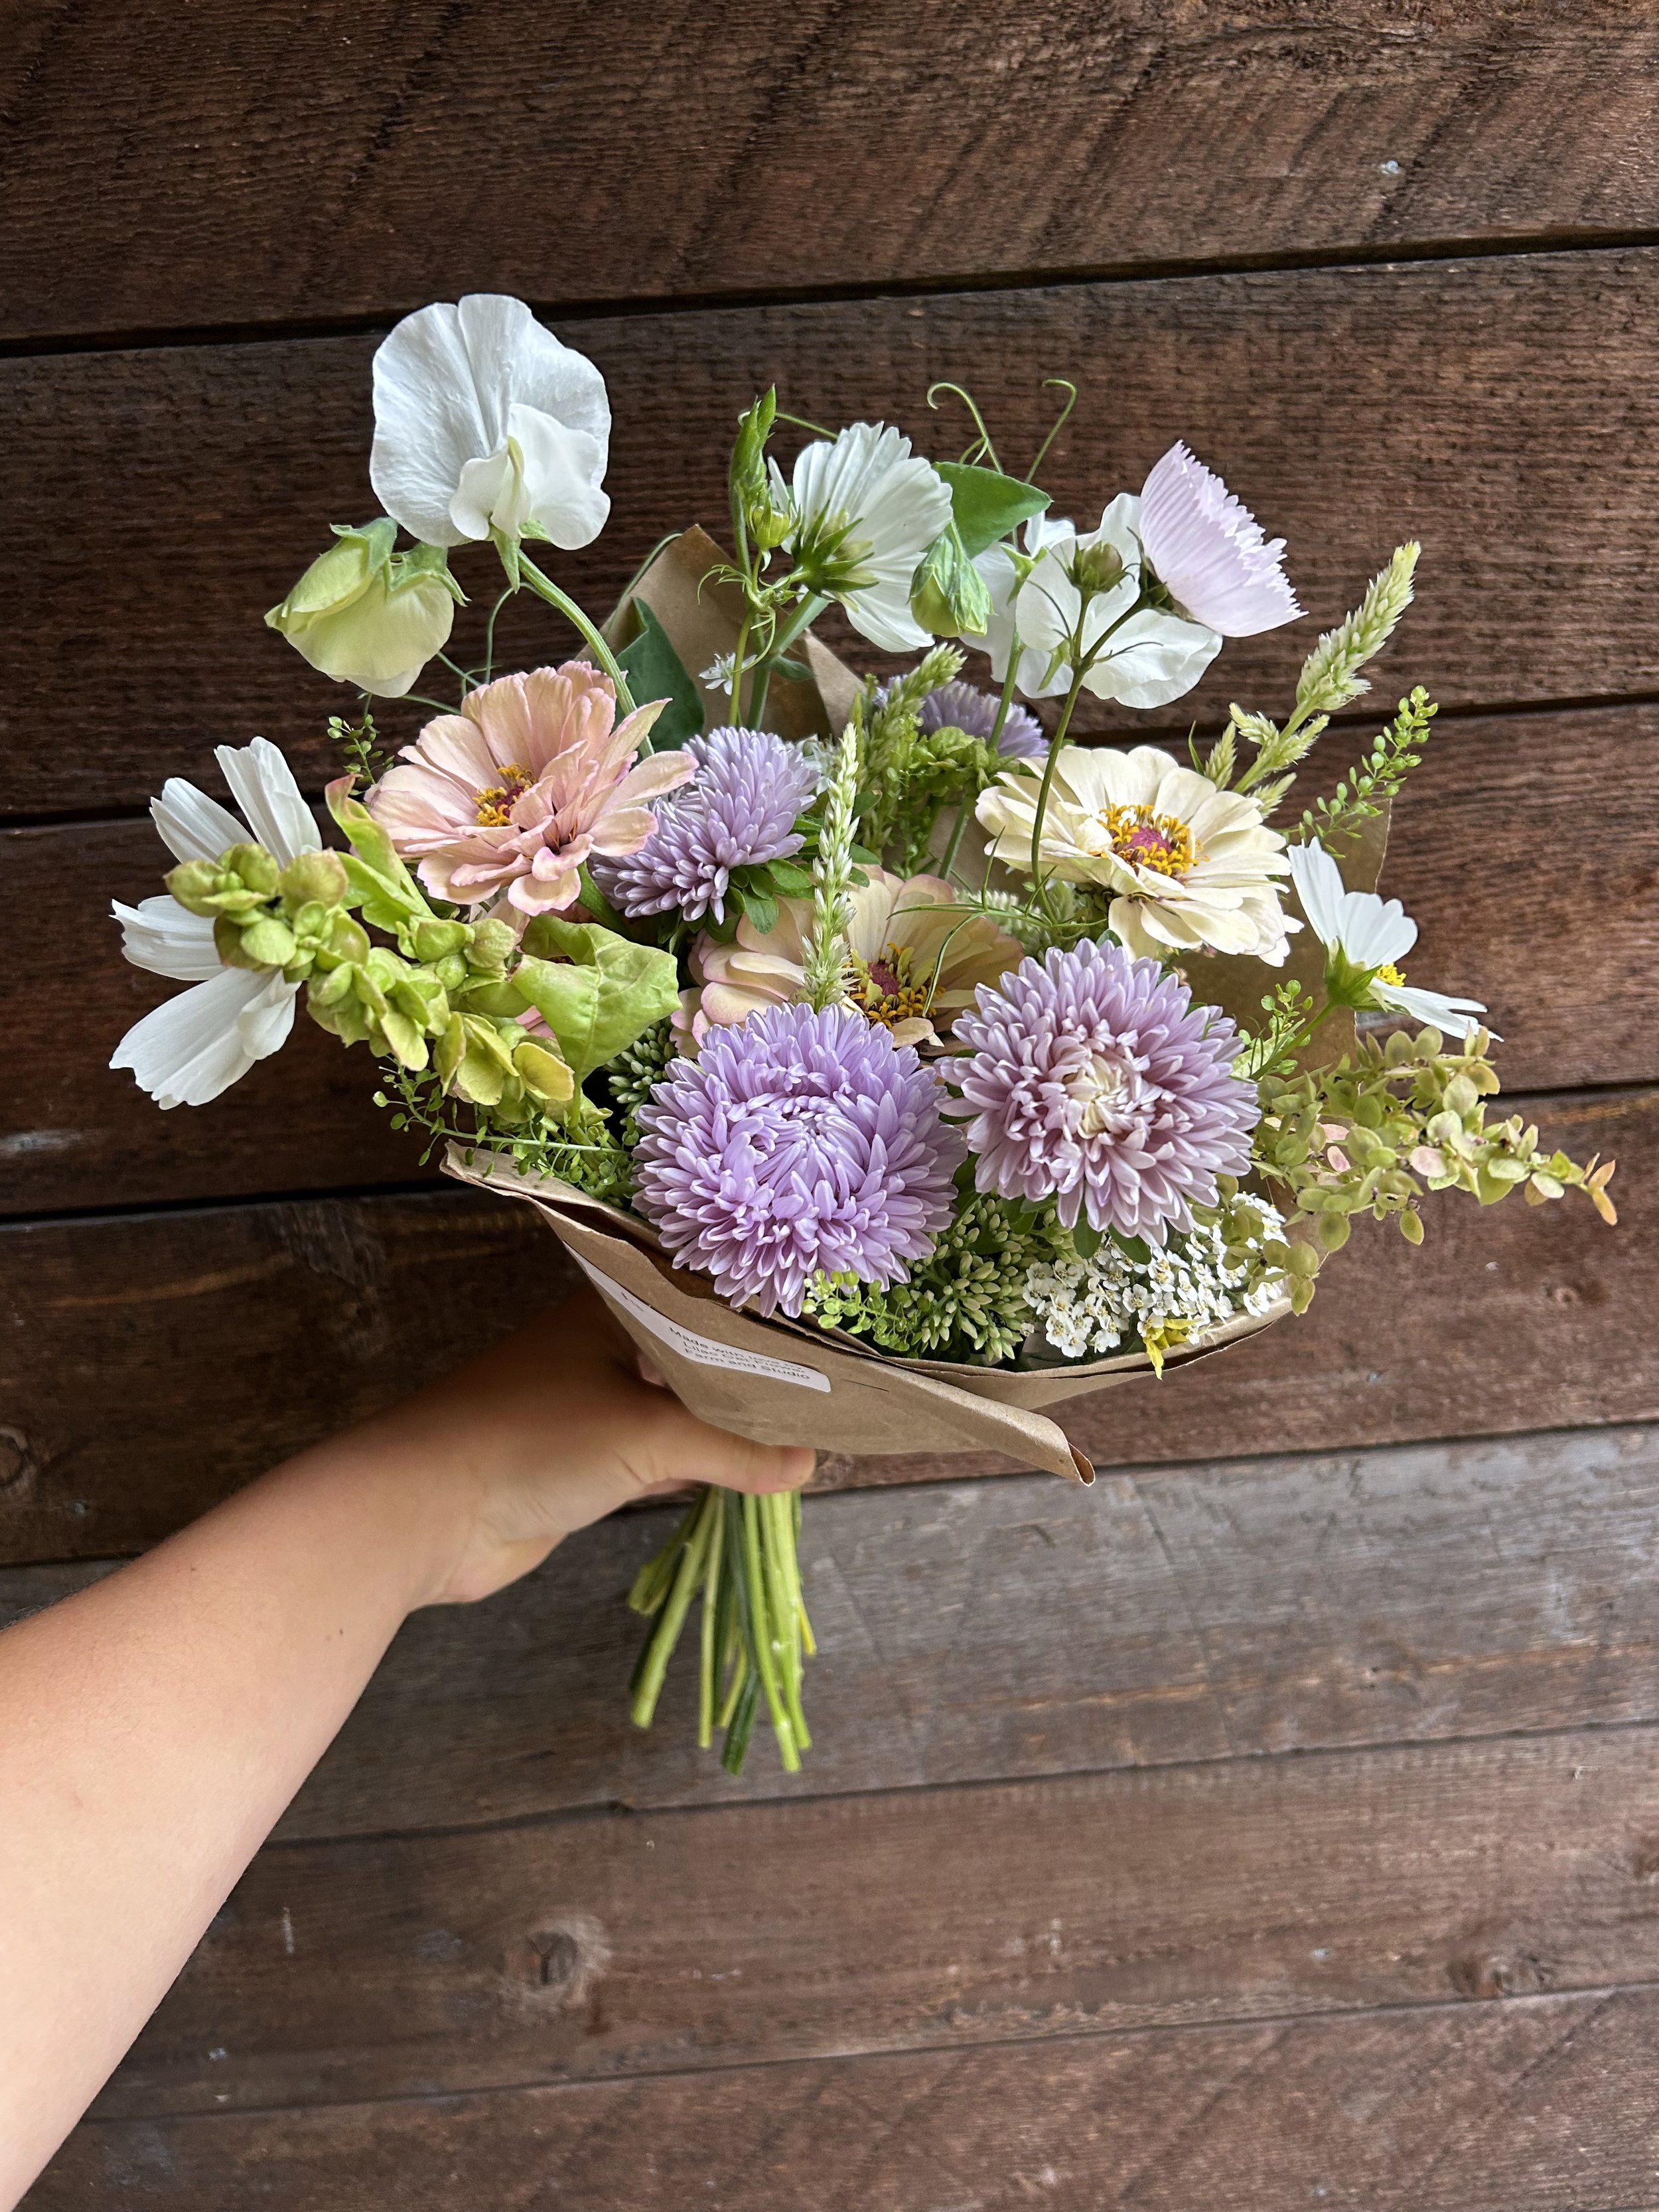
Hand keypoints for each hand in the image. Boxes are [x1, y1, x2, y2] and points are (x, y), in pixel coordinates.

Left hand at [341, 1286, 815, 1606]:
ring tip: (810, 1428)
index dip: (770, 1317)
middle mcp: (605, 1342)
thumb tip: (810, 1460)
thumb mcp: (646, 1436)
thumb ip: (732, 1446)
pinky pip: (661, 1450)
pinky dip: (700, 1459)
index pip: (711, 1297)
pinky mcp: (584, 1459)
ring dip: (730, 1422)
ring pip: (682, 1403)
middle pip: (702, 1352)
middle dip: (759, 1376)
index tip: (839, 1334)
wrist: (421, 1512)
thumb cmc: (527, 1441)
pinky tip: (748, 1470)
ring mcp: (593, 1401)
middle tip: (841, 1388)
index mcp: (616, 1307)